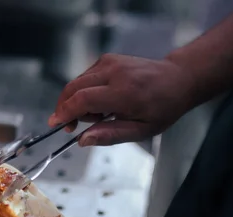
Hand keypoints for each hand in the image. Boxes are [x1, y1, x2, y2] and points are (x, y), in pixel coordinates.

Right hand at [48, 53, 197, 146]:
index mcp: (124, 92)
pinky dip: (84, 92)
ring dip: (77, 102)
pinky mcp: (107, 59)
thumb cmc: (162, 107)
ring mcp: (110, 62)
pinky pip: (85, 77)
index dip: (64, 112)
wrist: (177, 79)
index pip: (83, 99)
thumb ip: (110, 135)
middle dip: (65, 108)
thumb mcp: (141, 130)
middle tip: (73, 126)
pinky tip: (100, 102)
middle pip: (73, 88)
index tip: (55, 124)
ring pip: (77, 82)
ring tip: (98, 115)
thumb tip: (83, 140)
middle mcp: (114, 72)